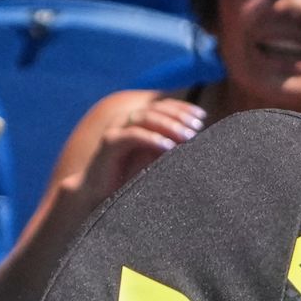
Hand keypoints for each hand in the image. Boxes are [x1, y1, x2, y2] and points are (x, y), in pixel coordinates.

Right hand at [74, 98, 205, 203]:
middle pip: (156, 110)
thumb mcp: (155, 160)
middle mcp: (126, 121)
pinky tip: (168, 146)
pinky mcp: (110, 142)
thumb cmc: (130, 177)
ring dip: (169, 125)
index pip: (163, 107)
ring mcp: (117, 129)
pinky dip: (152, 139)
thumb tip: (194, 139)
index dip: (182, 109)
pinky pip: (133, 136)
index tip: (201, 116)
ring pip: (145, 118)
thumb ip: (169, 147)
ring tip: (188, 136)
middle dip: (179, 116)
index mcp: (138, 121)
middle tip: (197, 127)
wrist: (99, 194)